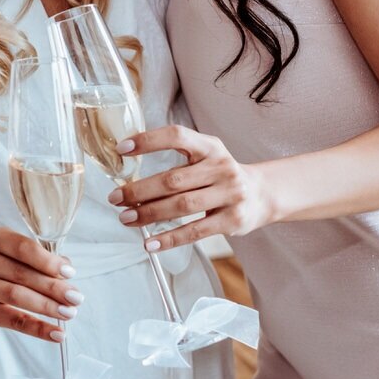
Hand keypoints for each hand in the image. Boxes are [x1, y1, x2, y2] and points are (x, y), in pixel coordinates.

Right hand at [0, 226, 83, 342]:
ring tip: (69, 313)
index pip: (23, 248)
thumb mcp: (14, 256)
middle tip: (76, 298)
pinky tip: (56, 333)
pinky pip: (12, 321)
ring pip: (16, 296)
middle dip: (53, 287)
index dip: (48, 261)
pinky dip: (37, 328)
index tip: (69, 273)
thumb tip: (67, 269)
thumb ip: (40, 259)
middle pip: (22, 274)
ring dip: (47, 306)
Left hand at [108, 125, 273, 250]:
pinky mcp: (231, 220)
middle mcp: (221, 167)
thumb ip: (178, 161)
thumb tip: (131, 176)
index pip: (177, 136)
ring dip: (149, 214)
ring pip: (181, 206)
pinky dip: (169, 239)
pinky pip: (194, 231)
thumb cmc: (222, 175)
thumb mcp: (206, 157)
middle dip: (139, 190)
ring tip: (126, 218)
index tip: (121, 148)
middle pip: (173, 179)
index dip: (148, 140)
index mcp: (210, 146)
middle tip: (115, 198)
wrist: (263, 194)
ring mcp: (229, 194)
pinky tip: (150, 243)